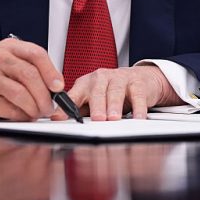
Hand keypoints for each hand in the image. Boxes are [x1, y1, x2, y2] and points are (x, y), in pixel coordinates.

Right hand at [0, 37, 63, 120]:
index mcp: (10, 47)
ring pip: (21, 93)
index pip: (36, 54)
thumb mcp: (15, 67)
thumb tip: (58, 90)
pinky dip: (21, 115)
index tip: (59, 86)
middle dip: (44, 95)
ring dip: (34, 108)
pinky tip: (21, 114)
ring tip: (37, 112)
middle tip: (50, 107)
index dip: (51, 71)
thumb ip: (35, 72)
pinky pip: (10, 109)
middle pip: (29, 75)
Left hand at [52, 65, 181, 120]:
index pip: (74, 95)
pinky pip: (137, 94)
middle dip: (97, 105)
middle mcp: (101, 77)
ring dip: (115, 105)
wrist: (140, 78)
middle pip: (97, 91)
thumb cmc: (112, 91)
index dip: (66, 106)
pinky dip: (138, 107)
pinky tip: (138, 116)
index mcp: (86, 83)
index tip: (59, 118)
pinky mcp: (137, 82)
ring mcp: (119, 77)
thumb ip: (79, 109)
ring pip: (116, 91)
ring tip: (114, 118)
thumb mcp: (93, 99)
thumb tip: (60, 121)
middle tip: (97, 118)